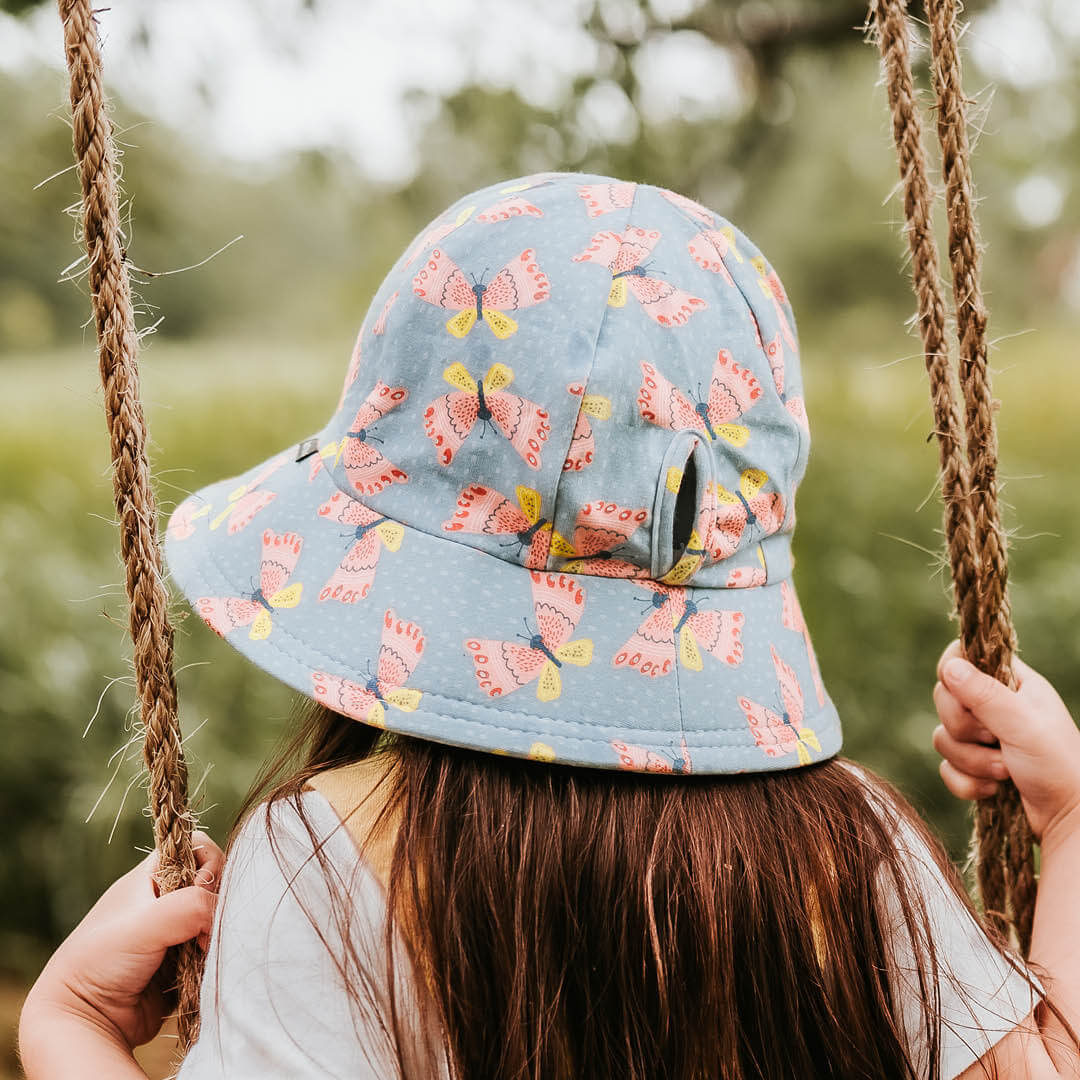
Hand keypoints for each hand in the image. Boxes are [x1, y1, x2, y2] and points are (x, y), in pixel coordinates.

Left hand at [21, 831, 222, 1053]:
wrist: (84, 1022)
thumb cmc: (101, 962)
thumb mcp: (145, 923)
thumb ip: (191, 906)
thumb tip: (224, 913)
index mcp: (150, 877)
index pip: (194, 847)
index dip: (208, 861)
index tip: (202, 887)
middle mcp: (164, 900)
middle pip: (212, 883)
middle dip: (217, 902)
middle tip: (205, 928)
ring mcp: (175, 931)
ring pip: (216, 917)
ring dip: (216, 933)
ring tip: (202, 952)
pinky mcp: (183, 962)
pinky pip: (213, 948)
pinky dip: (214, 955)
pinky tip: (203, 967)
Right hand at [932, 641, 1079, 842]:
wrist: (1069, 818)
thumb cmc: (1059, 764)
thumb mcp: (1023, 724)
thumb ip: (984, 694)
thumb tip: (950, 666)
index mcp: (1011, 683)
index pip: (963, 658)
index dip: (953, 671)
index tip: (960, 689)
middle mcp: (993, 706)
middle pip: (944, 699)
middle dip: (964, 728)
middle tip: (994, 739)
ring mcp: (982, 738)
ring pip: (943, 737)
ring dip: (971, 760)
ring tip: (1005, 771)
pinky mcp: (974, 768)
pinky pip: (946, 768)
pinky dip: (967, 783)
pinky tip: (993, 790)